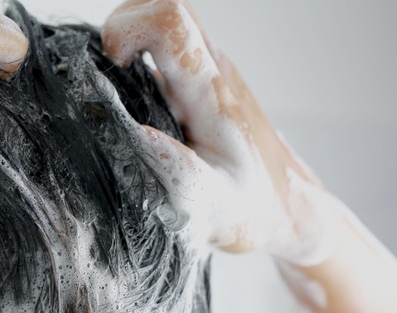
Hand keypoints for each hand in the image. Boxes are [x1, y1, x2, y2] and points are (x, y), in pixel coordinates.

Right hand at [102, 0, 337, 264]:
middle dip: (121, 31)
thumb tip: (137, 134)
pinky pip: (163, 51)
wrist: (289, 205)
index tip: (113, 71)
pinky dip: (136, 66)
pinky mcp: (200, 84)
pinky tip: (133, 110)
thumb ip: (179, 176)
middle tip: (107, 79)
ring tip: (115, 97)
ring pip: (163, 26)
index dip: (127, 31)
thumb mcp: (215, 209)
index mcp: (211, 93)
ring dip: (128, 48)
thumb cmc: (254, 208)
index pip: (170, 22)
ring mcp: (208, 74)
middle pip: (163, 7)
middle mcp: (212, 71)